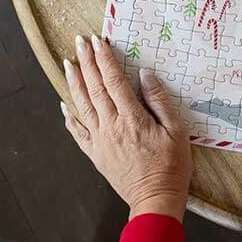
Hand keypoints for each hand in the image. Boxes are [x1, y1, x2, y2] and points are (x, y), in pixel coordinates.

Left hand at [61, 35, 192, 220]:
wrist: (155, 199)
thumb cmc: (171, 165)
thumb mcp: (177, 130)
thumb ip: (160, 100)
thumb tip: (146, 75)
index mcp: (132, 118)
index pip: (114, 81)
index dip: (105, 59)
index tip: (99, 41)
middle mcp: (111, 127)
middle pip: (94, 88)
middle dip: (87, 62)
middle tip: (80, 42)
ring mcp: (100, 141)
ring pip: (82, 106)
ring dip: (74, 82)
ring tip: (69, 63)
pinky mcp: (96, 154)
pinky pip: (77, 132)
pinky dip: (69, 116)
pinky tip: (65, 104)